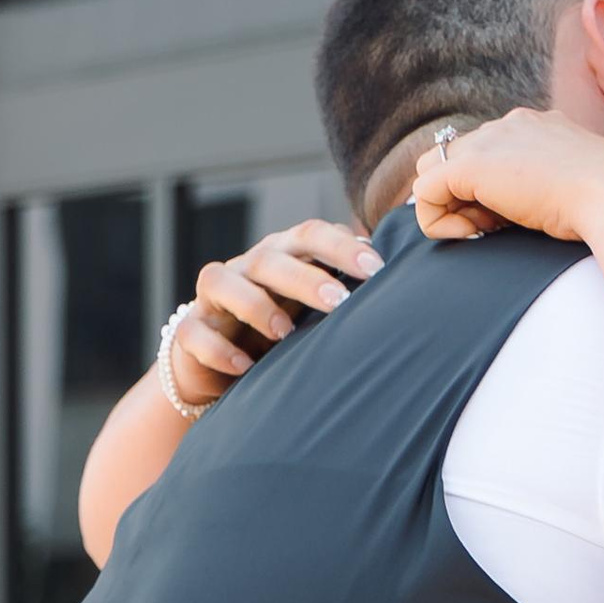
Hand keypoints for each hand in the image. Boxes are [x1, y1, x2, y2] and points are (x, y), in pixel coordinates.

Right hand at [167, 216, 384, 405]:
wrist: (225, 365)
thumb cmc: (284, 329)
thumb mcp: (316, 310)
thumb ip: (348, 291)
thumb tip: (413, 283)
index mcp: (284, 255)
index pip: (310, 234)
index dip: (341, 247)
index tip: (377, 268)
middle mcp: (247, 268)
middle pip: (270, 258)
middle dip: (306, 278)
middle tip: (340, 302)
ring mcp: (214, 298)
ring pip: (222, 282)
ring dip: (255, 305)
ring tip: (284, 333)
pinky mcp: (190, 330)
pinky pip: (195, 332)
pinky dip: (219, 349)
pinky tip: (245, 368)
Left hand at [411, 107, 603, 247]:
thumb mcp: (582, 188)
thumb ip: (552, 187)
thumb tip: (536, 207)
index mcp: (540, 127)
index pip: (490, 153)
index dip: (492, 193)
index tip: (517, 220)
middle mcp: (511, 125)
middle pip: (457, 158)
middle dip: (467, 198)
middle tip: (498, 228)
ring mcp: (489, 141)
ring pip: (433, 171)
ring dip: (452, 207)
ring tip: (487, 230)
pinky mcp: (470, 166)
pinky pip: (424, 193)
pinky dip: (438, 222)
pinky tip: (472, 236)